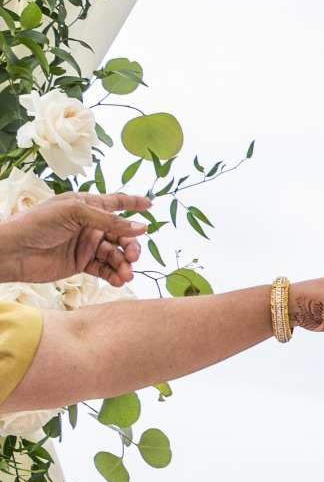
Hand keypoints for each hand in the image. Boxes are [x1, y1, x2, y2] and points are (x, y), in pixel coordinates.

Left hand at [0, 192, 150, 285]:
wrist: (12, 252)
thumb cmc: (37, 224)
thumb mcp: (74, 213)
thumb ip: (109, 220)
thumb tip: (142, 228)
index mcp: (85, 206)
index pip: (115, 202)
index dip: (133, 203)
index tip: (151, 205)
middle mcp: (89, 225)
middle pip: (122, 234)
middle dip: (131, 246)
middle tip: (132, 258)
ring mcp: (85, 245)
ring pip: (115, 254)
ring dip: (123, 264)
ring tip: (125, 274)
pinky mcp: (80, 263)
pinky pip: (105, 269)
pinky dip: (114, 274)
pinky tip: (117, 280)